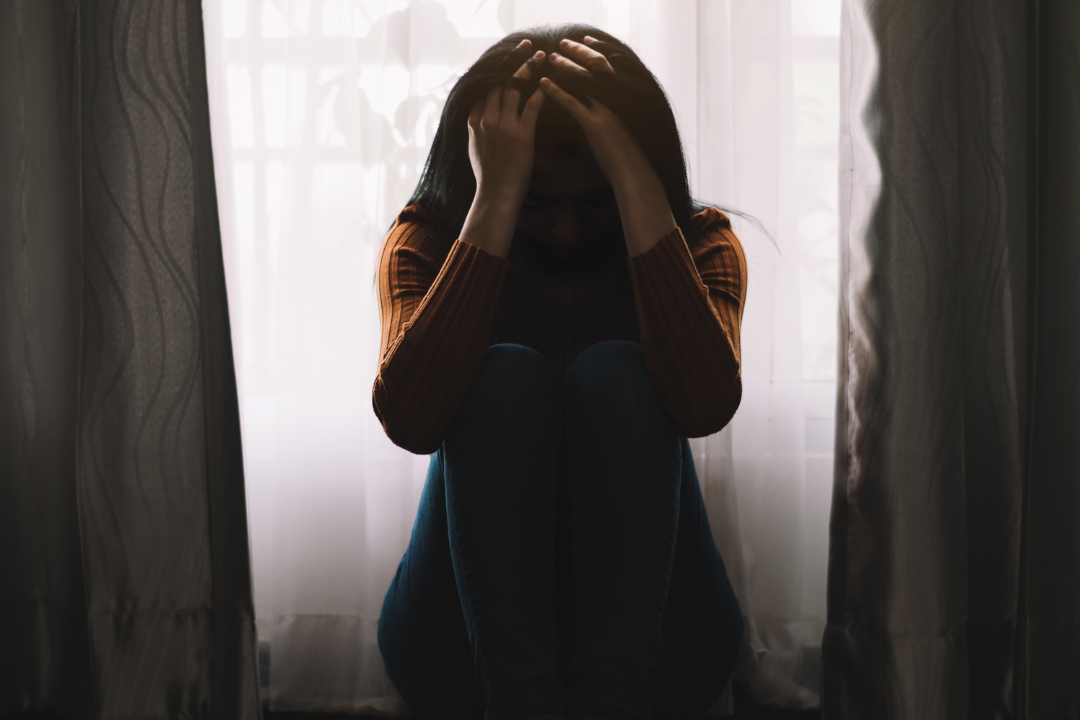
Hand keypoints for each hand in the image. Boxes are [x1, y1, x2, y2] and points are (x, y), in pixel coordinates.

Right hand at [467, 39, 546, 205]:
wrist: (495, 196)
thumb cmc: (489, 176)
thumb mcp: (475, 148)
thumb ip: (477, 129)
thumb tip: (478, 117)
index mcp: (473, 120)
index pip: (484, 85)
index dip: (497, 67)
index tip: (507, 55)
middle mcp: (486, 119)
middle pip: (499, 79)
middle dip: (513, 59)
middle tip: (526, 45)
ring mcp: (503, 125)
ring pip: (515, 86)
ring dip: (530, 67)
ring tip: (542, 55)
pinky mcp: (521, 134)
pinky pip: (533, 104)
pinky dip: (543, 89)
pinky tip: (552, 80)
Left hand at [541, 37, 675, 256]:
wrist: (634, 174)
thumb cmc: (626, 156)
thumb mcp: (620, 128)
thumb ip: (611, 113)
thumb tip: (601, 108)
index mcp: (623, 99)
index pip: (608, 67)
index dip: (595, 52)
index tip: (583, 41)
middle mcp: (616, 101)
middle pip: (596, 67)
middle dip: (579, 52)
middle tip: (563, 43)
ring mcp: (606, 112)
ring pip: (583, 81)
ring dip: (565, 67)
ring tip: (550, 58)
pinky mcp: (595, 126)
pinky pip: (573, 103)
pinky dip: (557, 91)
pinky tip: (543, 84)